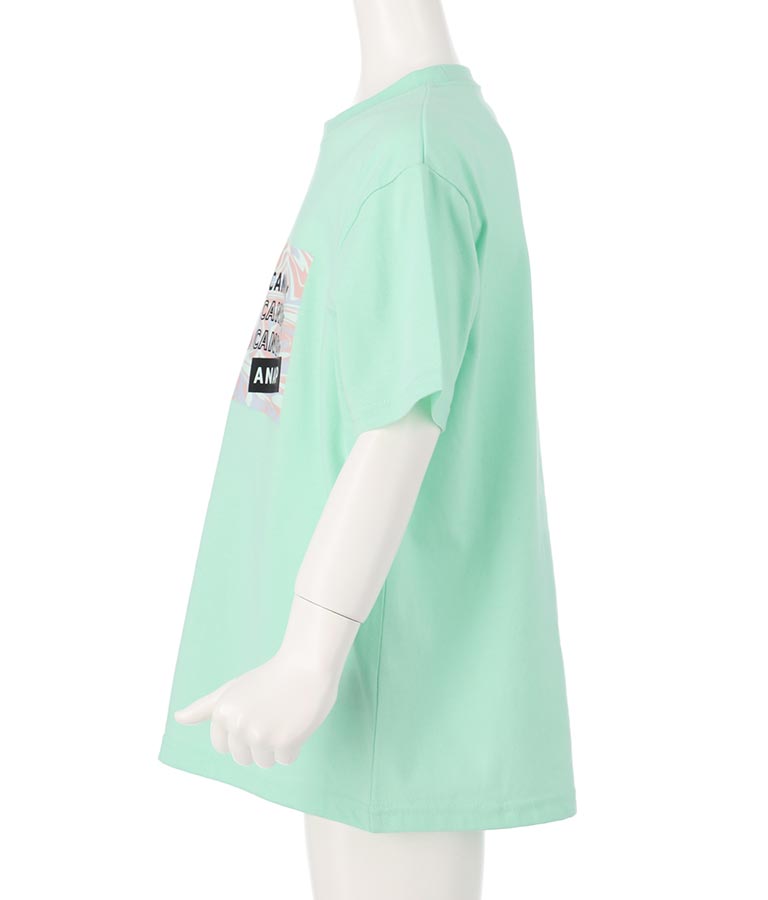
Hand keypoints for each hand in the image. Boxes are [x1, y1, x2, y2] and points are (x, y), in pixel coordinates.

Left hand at [174, 650, 340, 767]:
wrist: (307, 663)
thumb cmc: (271, 676)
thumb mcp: (233, 688)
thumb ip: (205, 707)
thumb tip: (178, 718)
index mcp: (222, 713)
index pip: (223, 748)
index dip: (241, 734)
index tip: (255, 712)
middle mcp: (237, 725)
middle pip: (243, 759)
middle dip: (259, 742)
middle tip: (272, 713)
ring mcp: (260, 735)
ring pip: (264, 762)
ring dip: (277, 746)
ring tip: (284, 716)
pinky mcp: (284, 741)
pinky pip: (286, 760)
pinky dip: (294, 746)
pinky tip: (297, 721)